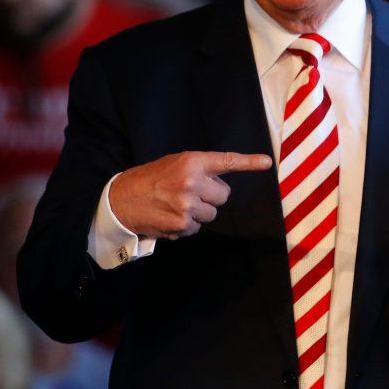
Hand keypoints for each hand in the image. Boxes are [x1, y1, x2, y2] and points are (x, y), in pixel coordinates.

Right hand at [109, 151, 272, 239]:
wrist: (121, 200)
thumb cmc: (152, 179)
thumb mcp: (176, 164)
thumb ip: (200, 169)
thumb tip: (223, 183)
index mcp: (192, 162)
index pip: (226, 161)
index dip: (249, 162)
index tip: (267, 162)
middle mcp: (192, 182)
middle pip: (224, 195)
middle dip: (211, 195)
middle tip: (190, 192)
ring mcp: (187, 205)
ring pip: (212, 213)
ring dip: (200, 211)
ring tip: (178, 204)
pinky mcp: (182, 224)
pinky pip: (198, 227)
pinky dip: (187, 225)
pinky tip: (171, 216)